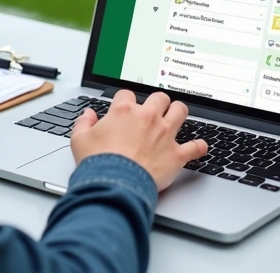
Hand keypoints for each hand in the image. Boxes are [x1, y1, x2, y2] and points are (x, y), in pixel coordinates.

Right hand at [70, 90, 207, 191]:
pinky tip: (200, 146)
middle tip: (154, 110)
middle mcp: (147, 118)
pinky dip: (198, 147)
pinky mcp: (175, 154)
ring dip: (179, 112)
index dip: (125, 101)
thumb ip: (84, 124)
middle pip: (160, 97)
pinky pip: (194, 147)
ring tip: (176, 116)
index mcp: (124, 112)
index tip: (124, 108)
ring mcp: (164, 135)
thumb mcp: (80, 139)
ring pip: (180, 111)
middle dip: (157, 102)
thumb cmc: (98, 163)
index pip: (127, 94)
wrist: (114, 184)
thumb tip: (87, 116)